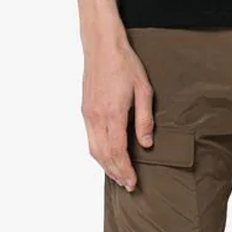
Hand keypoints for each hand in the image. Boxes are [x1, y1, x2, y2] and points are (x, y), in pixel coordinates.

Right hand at [81, 34, 153, 191]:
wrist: (102, 46)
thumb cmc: (125, 64)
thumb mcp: (144, 89)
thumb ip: (145, 118)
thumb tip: (146, 143)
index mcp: (113, 113)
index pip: (117, 151)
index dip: (125, 169)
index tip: (133, 181)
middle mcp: (96, 117)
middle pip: (103, 155)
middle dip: (115, 173)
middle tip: (128, 184)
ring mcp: (88, 113)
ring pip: (93, 149)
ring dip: (105, 166)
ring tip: (118, 175)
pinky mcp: (85, 109)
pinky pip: (89, 138)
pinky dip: (98, 153)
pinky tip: (106, 156)